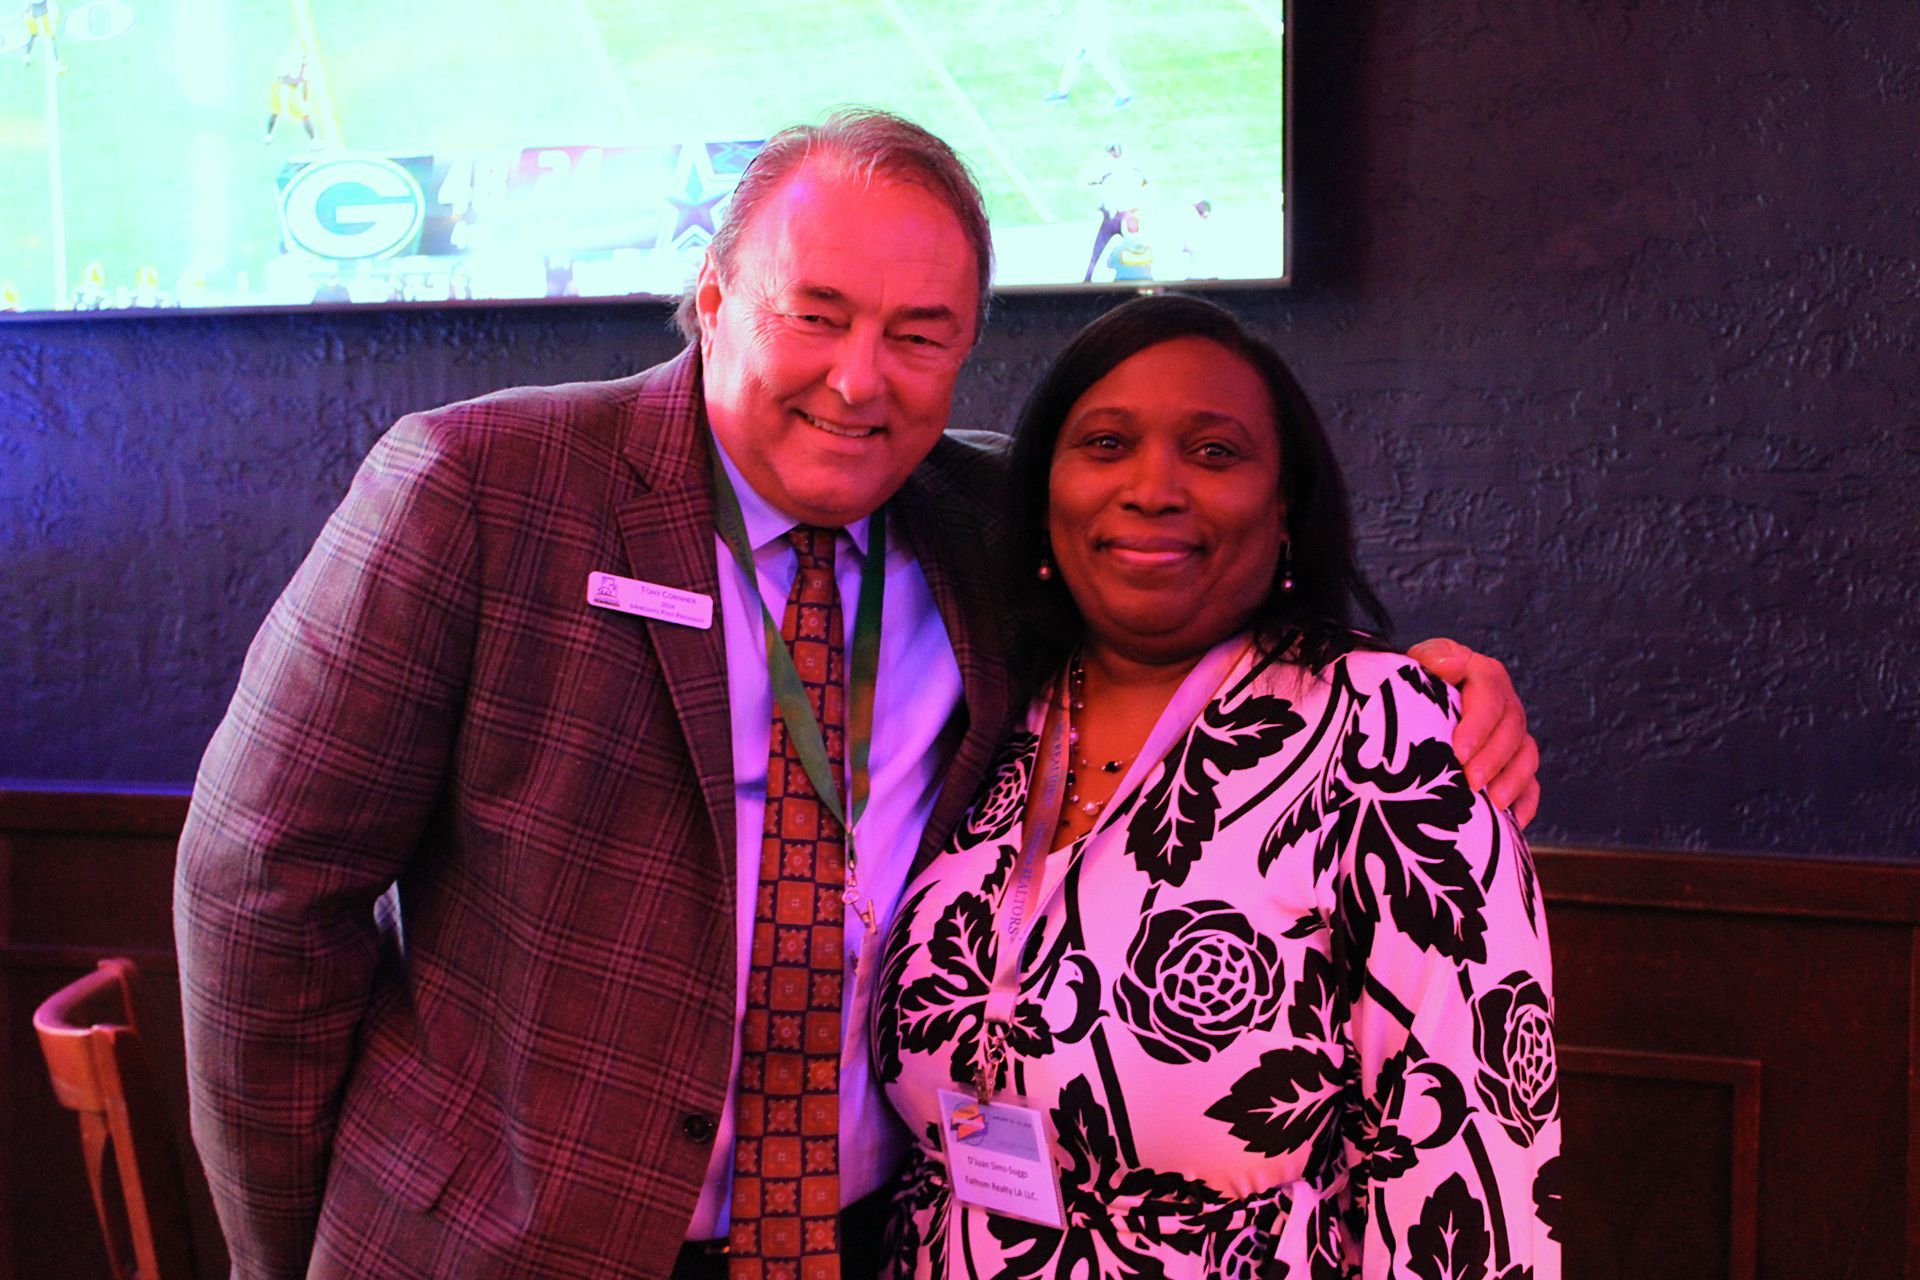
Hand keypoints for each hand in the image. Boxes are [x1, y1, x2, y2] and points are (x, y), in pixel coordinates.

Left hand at [1406, 638, 1540, 827]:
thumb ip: (1432, 661)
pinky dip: (1525, 801)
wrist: (1410, 704)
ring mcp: (1511, 733)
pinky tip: (1513, 820)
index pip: (1490, 694)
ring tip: (1494, 803)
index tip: (1459, 752)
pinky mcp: (1513, 761)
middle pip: (1512, 728)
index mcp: (1480, 672)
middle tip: (1471, 783)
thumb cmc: (1411, 684)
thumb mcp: (1416, 665)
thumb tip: (1450, 665)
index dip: (1479, 725)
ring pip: (1526, 754)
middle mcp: (1503, 701)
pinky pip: (1531, 782)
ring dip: (1512, 780)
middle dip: (1493, 759)